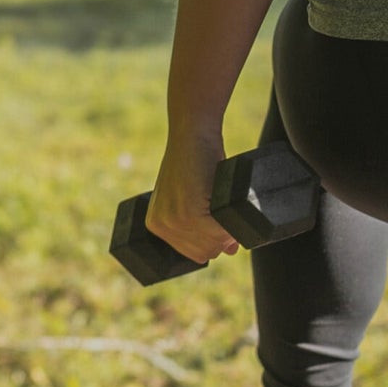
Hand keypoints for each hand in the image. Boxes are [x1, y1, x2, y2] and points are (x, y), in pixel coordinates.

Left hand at [145, 131, 241, 265]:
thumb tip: (230, 250)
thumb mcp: (197, 197)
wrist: (193, 133)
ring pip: (213, 243)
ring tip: (230, 208)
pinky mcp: (190, 209)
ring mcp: (173, 219)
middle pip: (204, 252)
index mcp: (157, 225)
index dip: (215, 244)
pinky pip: (219, 231)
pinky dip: (229, 223)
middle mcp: (160, 225)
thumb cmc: (198, 161)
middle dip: (223, 239)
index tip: (226, 228)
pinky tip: (228, 205)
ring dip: (228, 231)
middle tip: (231, 217)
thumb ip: (204, 224)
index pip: (193, 253)